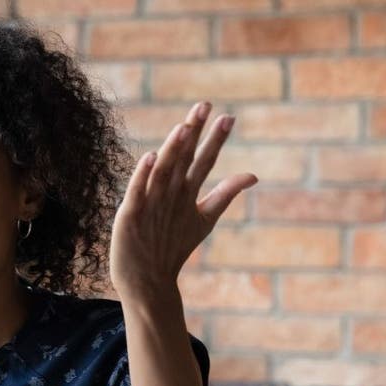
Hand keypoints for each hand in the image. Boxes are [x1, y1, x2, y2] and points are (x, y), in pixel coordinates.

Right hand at [110, 101, 256, 299]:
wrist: (148, 280)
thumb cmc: (171, 246)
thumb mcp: (203, 219)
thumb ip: (224, 194)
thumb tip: (254, 175)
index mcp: (183, 192)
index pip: (202, 160)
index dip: (214, 140)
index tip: (228, 117)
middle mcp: (167, 193)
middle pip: (182, 158)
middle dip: (192, 133)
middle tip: (204, 105)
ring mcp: (148, 203)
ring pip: (162, 171)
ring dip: (172, 149)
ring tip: (184, 127)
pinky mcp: (130, 217)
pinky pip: (138, 193)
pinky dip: (143, 176)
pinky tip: (150, 157)